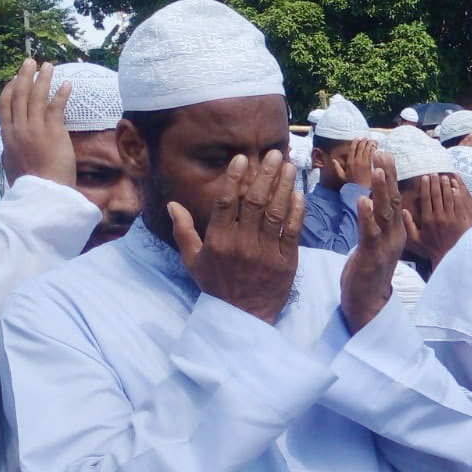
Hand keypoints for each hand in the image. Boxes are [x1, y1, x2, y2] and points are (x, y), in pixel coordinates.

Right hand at [0, 58, 75, 185]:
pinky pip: (56, 108)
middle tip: (31, 61)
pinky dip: (61, 94)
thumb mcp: (12, 163)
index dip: (9, 89)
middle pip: (19, 95)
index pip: (4, 106)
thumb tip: (9, 144)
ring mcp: (35, 129)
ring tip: (48, 65)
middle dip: (24, 76)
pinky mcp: (53, 132)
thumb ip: (12, 149)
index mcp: (7, 135)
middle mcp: (18, 129)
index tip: (14, 79)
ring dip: (43, 79)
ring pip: (37, 97)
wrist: (42, 192)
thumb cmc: (31, 182)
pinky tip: (67, 83)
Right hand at [168, 151, 301, 324]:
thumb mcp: (193, 261)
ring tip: (290, 167)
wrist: (243, 317)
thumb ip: (184, 231)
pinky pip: (292, 232)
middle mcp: (242, 243)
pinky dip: (296, 212)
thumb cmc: (216, 286)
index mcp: (218, 240)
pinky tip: (299, 194)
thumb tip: (172, 204)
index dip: (235, 178)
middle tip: (275, 154)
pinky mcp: (286, 261)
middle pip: (255, 202)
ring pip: (276, 213)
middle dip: (266, 175)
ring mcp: (265, 252)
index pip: (227, 202)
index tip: (243, 159)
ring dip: (284, 187)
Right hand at [331, 137, 377, 189]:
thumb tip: (333, 160)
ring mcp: (364, 163)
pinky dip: (374, 149)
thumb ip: (337, 167)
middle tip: (366, 138)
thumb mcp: (342, 176)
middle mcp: (356, 161)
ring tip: (371, 140)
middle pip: (360, 147)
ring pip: (367, 149)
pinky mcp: (370, 165)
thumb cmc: (352, 184)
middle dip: (363, 141)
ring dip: (369, 143)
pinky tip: (375, 147)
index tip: (357, 138)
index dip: (355, 142)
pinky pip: (372, 154)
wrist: (361, 190)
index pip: (352, 149)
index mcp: (349, 162)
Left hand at [341, 153, 405, 332]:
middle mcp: (394, 236)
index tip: (386, 153)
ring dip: (382, 191)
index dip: (391, 176)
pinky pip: (370, 233)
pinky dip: (367, 217)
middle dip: (389, 176)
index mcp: (394, 231)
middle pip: (394, 201)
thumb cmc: (369, 272)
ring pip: (385, 214)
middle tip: (385, 152)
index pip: (395, 199)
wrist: (368, 304)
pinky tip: (363, 201)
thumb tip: (378, 202)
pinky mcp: (372, 257)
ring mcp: (385, 246)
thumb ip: (378, 223)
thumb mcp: (376, 243)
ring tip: (378, 169)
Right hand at [403, 173, 471, 266]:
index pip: (427, 199)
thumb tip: (403, 210)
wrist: (451, 257)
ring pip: (450, 197)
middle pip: (438, 195)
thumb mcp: (416, 240)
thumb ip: (408, 225)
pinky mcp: (463, 220)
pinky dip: (458, 194)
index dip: (426, 186)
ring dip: (447, 185)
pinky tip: (456, 187)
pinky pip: (460, 203)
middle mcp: (440, 217)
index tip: (425, 177)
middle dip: (436, 182)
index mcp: (428, 220)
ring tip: (445, 177)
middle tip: (434, 173)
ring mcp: (453, 218)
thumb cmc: (432, 249)